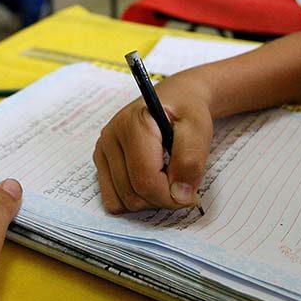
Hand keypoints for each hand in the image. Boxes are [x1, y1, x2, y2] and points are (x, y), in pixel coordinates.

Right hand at [93, 86, 212, 213]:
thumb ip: (191, 161)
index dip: (171, 197)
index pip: (145, 180)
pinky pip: (113, 199)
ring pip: (121, 200)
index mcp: (133, 124)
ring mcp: (102, 149)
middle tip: (182, 187)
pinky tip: (149, 183)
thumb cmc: (186, 111)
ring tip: (165, 180)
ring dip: (148, 201)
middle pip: (133, 194)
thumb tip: (179, 196)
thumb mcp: (198, 128)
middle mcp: (111, 136)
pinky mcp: (101, 161)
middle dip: (162, 199)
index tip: (191, 195)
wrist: (175, 99)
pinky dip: (134, 199)